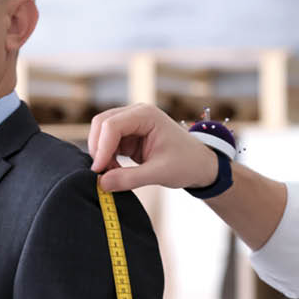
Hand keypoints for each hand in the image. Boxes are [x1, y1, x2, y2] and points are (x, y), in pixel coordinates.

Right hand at [88, 103, 218, 192]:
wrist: (200, 164)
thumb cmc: (186, 163)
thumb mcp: (159, 173)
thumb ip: (130, 178)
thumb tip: (101, 184)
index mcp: (146, 115)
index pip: (112, 125)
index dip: (101, 148)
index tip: (99, 171)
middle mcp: (135, 114)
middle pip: (101, 124)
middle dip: (98, 149)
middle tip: (102, 174)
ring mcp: (131, 124)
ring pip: (101, 134)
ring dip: (102, 155)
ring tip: (112, 175)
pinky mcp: (128, 136)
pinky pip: (107, 144)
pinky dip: (107, 158)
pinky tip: (115, 172)